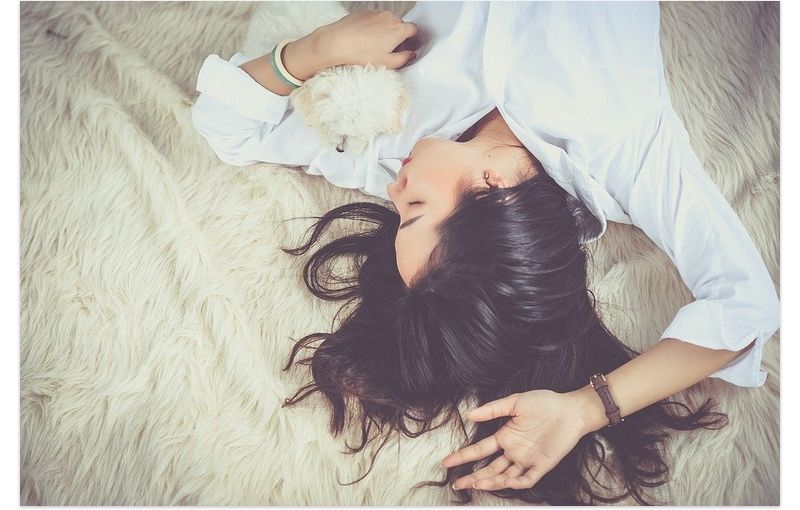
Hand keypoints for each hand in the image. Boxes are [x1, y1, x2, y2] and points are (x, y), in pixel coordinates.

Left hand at [315, 9, 419, 69]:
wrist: (337, 42)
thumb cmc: (362, 54)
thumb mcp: (387, 63)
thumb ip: (404, 59)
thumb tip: (411, 55)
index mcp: (398, 30)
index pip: (413, 29)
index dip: (412, 38)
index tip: (408, 46)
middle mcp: (389, 17)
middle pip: (400, 24)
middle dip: (397, 35)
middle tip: (389, 49)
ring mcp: (375, 13)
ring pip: (386, 21)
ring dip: (384, 30)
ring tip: (374, 45)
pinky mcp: (363, 12)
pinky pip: (373, 19)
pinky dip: (372, 26)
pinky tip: (364, 38)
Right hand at [440, 389, 590, 490]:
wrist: (571, 409)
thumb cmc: (545, 403)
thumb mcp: (516, 401)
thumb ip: (493, 409)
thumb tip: (470, 414)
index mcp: (505, 436)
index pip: (480, 450)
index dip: (463, 456)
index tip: (447, 462)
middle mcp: (514, 450)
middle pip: (489, 468)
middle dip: (473, 477)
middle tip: (458, 483)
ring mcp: (527, 459)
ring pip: (505, 476)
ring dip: (492, 481)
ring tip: (477, 483)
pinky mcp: (543, 465)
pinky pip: (528, 479)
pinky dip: (517, 483)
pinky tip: (507, 482)